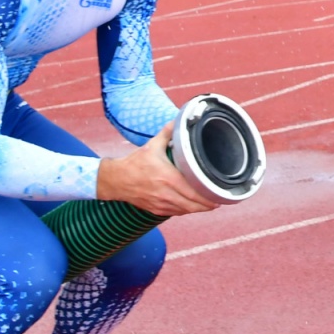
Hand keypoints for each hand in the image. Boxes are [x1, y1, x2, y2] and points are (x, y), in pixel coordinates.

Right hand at [95, 123, 217, 215]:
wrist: (116, 180)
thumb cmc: (135, 163)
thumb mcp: (152, 145)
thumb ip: (167, 132)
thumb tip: (178, 119)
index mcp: (168, 178)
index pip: (193, 192)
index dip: (207, 197)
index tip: (218, 196)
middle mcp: (165, 193)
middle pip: (192, 205)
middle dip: (207, 205)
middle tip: (217, 202)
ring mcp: (160, 203)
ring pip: (184, 211)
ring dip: (197, 209)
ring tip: (208, 205)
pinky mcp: (155, 209)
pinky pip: (175, 213)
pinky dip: (185, 211)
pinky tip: (191, 207)